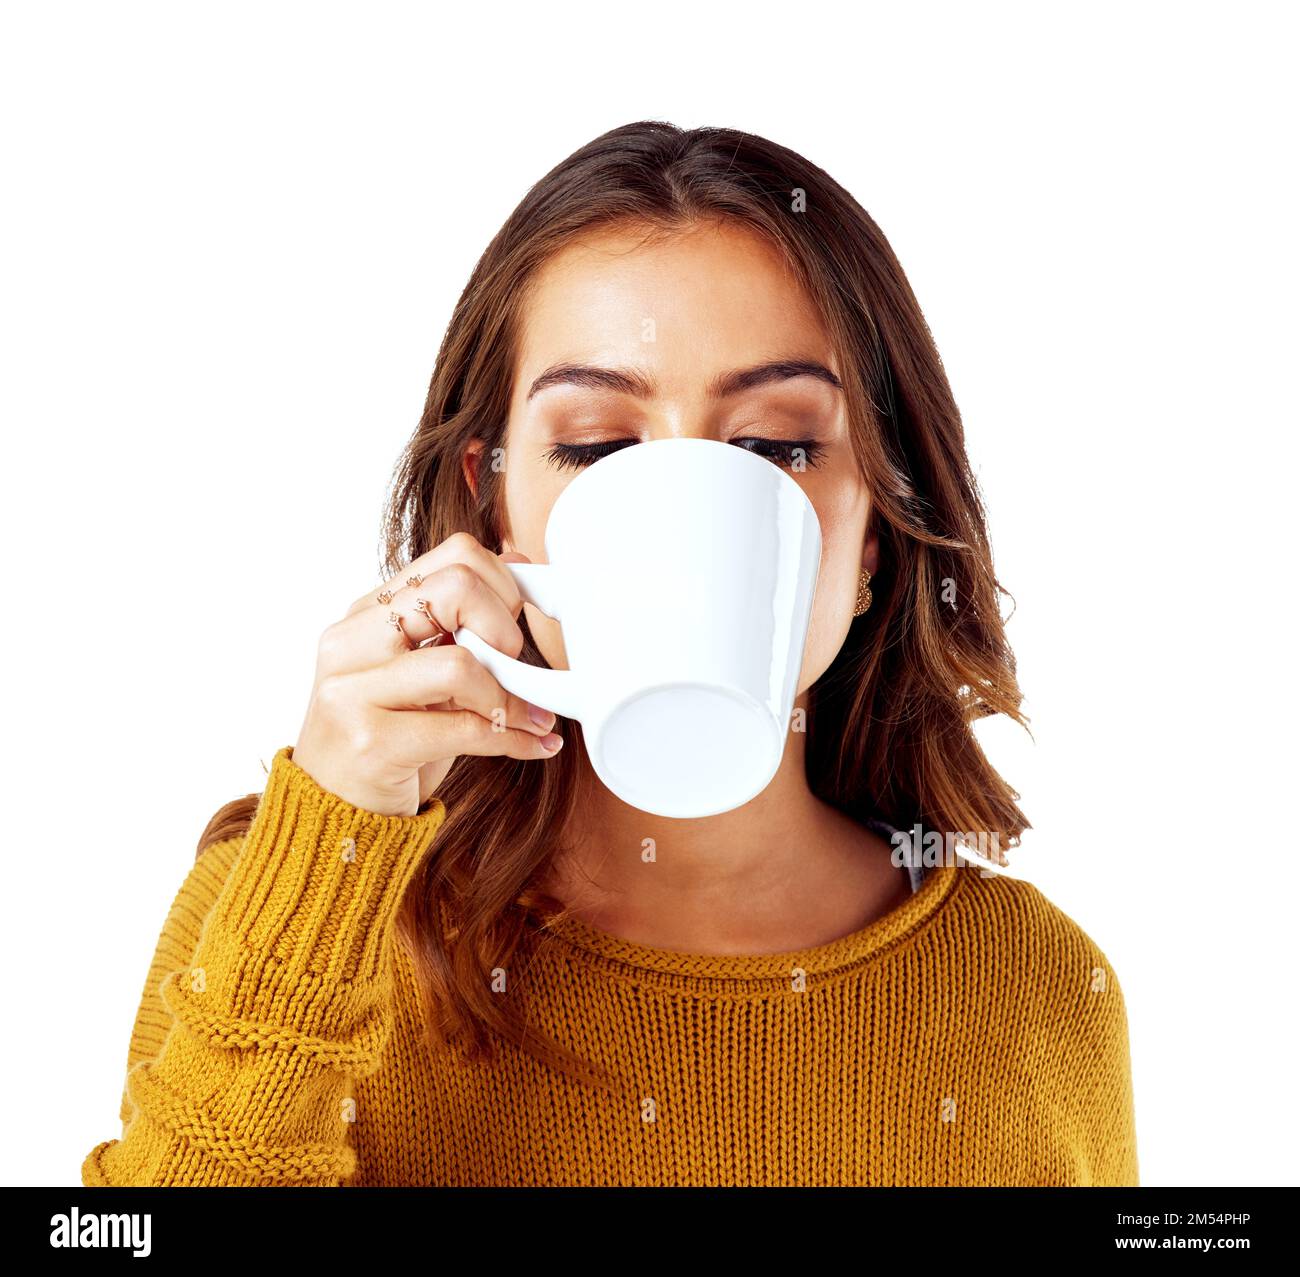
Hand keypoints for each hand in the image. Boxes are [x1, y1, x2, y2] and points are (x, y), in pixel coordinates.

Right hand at [292, 532, 561, 815]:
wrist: (333, 814)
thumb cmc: (388, 739)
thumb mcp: (420, 671)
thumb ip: (457, 620)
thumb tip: (519, 561)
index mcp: (366, 612)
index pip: (454, 555)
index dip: (503, 586)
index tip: (514, 627)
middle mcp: (351, 641)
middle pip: (456, 589)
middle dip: (506, 629)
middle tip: (515, 667)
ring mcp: (352, 691)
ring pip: (461, 663)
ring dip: (511, 695)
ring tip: (529, 714)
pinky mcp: (370, 743)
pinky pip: (465, 728)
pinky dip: (513, 736)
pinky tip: (533, 743)